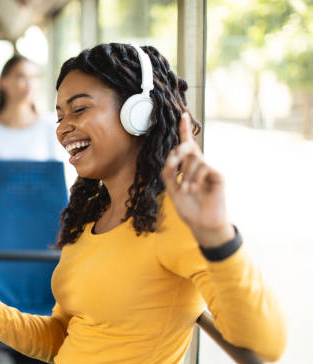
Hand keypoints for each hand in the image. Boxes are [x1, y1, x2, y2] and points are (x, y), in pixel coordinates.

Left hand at [161, 113, 234, 246]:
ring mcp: (210, 170)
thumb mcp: (172, 190)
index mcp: (188, 168)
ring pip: (194, 159)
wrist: (202, 224)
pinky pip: (204, 167)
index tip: (183, 115)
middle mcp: (200, 166)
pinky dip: (195, 177)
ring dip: (186, 174)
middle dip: (180, 151)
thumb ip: (169, 173)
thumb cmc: (189, 208)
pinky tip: (193, 189)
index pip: (187, 146)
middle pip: (189, 148)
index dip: (185, 131)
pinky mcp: (218, 176)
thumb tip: (171, 157)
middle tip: (174, 161)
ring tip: (187, 189)